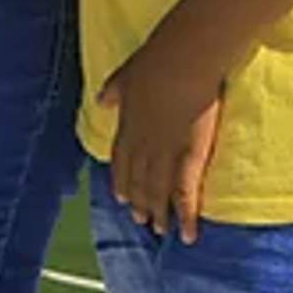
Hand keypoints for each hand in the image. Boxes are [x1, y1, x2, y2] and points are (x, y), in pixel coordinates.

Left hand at [99, 31, 227, 244]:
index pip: (122, 160)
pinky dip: (186, 216)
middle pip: (139, 179)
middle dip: (138, 201)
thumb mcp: (127, 73)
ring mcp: (166, 152)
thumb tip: (101, 101)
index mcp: (129, 124)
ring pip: (158, 190)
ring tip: (158, 230)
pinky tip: (186, 234)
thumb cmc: (158, 59)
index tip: (120, 196)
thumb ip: (114, 91)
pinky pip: (186, 193)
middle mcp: (144, 144)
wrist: (183, 58)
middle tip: (139, 220)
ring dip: (156, 212)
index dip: (121, 180)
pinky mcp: (191, 156)